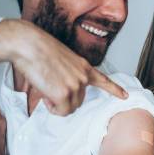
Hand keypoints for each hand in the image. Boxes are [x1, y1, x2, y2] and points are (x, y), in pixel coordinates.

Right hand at [0, 19, 127, 115]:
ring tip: (46, 87)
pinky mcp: (64, 93)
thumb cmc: (38, 50)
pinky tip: (45, 94)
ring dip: (57, 104)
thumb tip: (64, 91)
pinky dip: (52, 108)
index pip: (103, 80)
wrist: (27, 43)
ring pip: (69, 108)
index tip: (125, 96)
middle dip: (64, 100)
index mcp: (84, 66)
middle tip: (49, 87)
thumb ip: (69, 75)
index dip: (115, 89)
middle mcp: (83, 76)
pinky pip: (61, 111)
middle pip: (78, 101)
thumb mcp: (62, 60)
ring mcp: (75, 85)